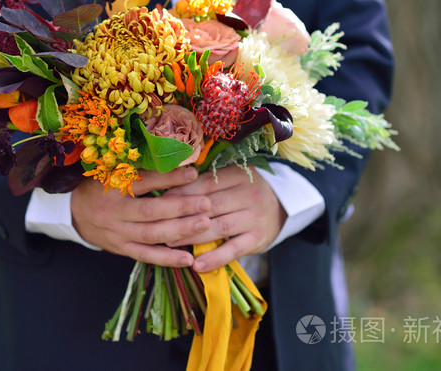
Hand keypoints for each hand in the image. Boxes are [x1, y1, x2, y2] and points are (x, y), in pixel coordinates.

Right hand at [70, 166, 212, 266]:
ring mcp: (117, 233)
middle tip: (207, 203)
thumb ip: (140, 167)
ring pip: (151, 234)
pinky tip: (188, 259)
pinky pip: (146, 256)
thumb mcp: (112, 170)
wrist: (73, 212)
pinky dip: (167, 259)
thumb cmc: (101, 185)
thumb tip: (177, 157)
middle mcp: (114, 211)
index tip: (194, 173)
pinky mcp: (121, 249)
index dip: (169, 178)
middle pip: (150, 211)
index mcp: (112, 186)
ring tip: (205, 224)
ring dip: (180, 231)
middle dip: (181, 207)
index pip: (144, 182)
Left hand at [164, 165, 286, 272]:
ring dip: (193, 237)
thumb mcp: (230, 180)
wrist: (282, 206)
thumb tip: (167, 192)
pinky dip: (215, 258)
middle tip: (158, 225)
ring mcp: (255, 218)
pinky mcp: (258, 239)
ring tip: (170, 244)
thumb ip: (205, 184)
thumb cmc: (244, 192)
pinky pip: (233, 250)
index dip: (182, 192)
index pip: (206, 183)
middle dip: (182, 216)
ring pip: (219, 227)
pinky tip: (197, 265)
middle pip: (211, 206)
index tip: (161, 201)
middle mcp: (249, 194)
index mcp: (238, 175)